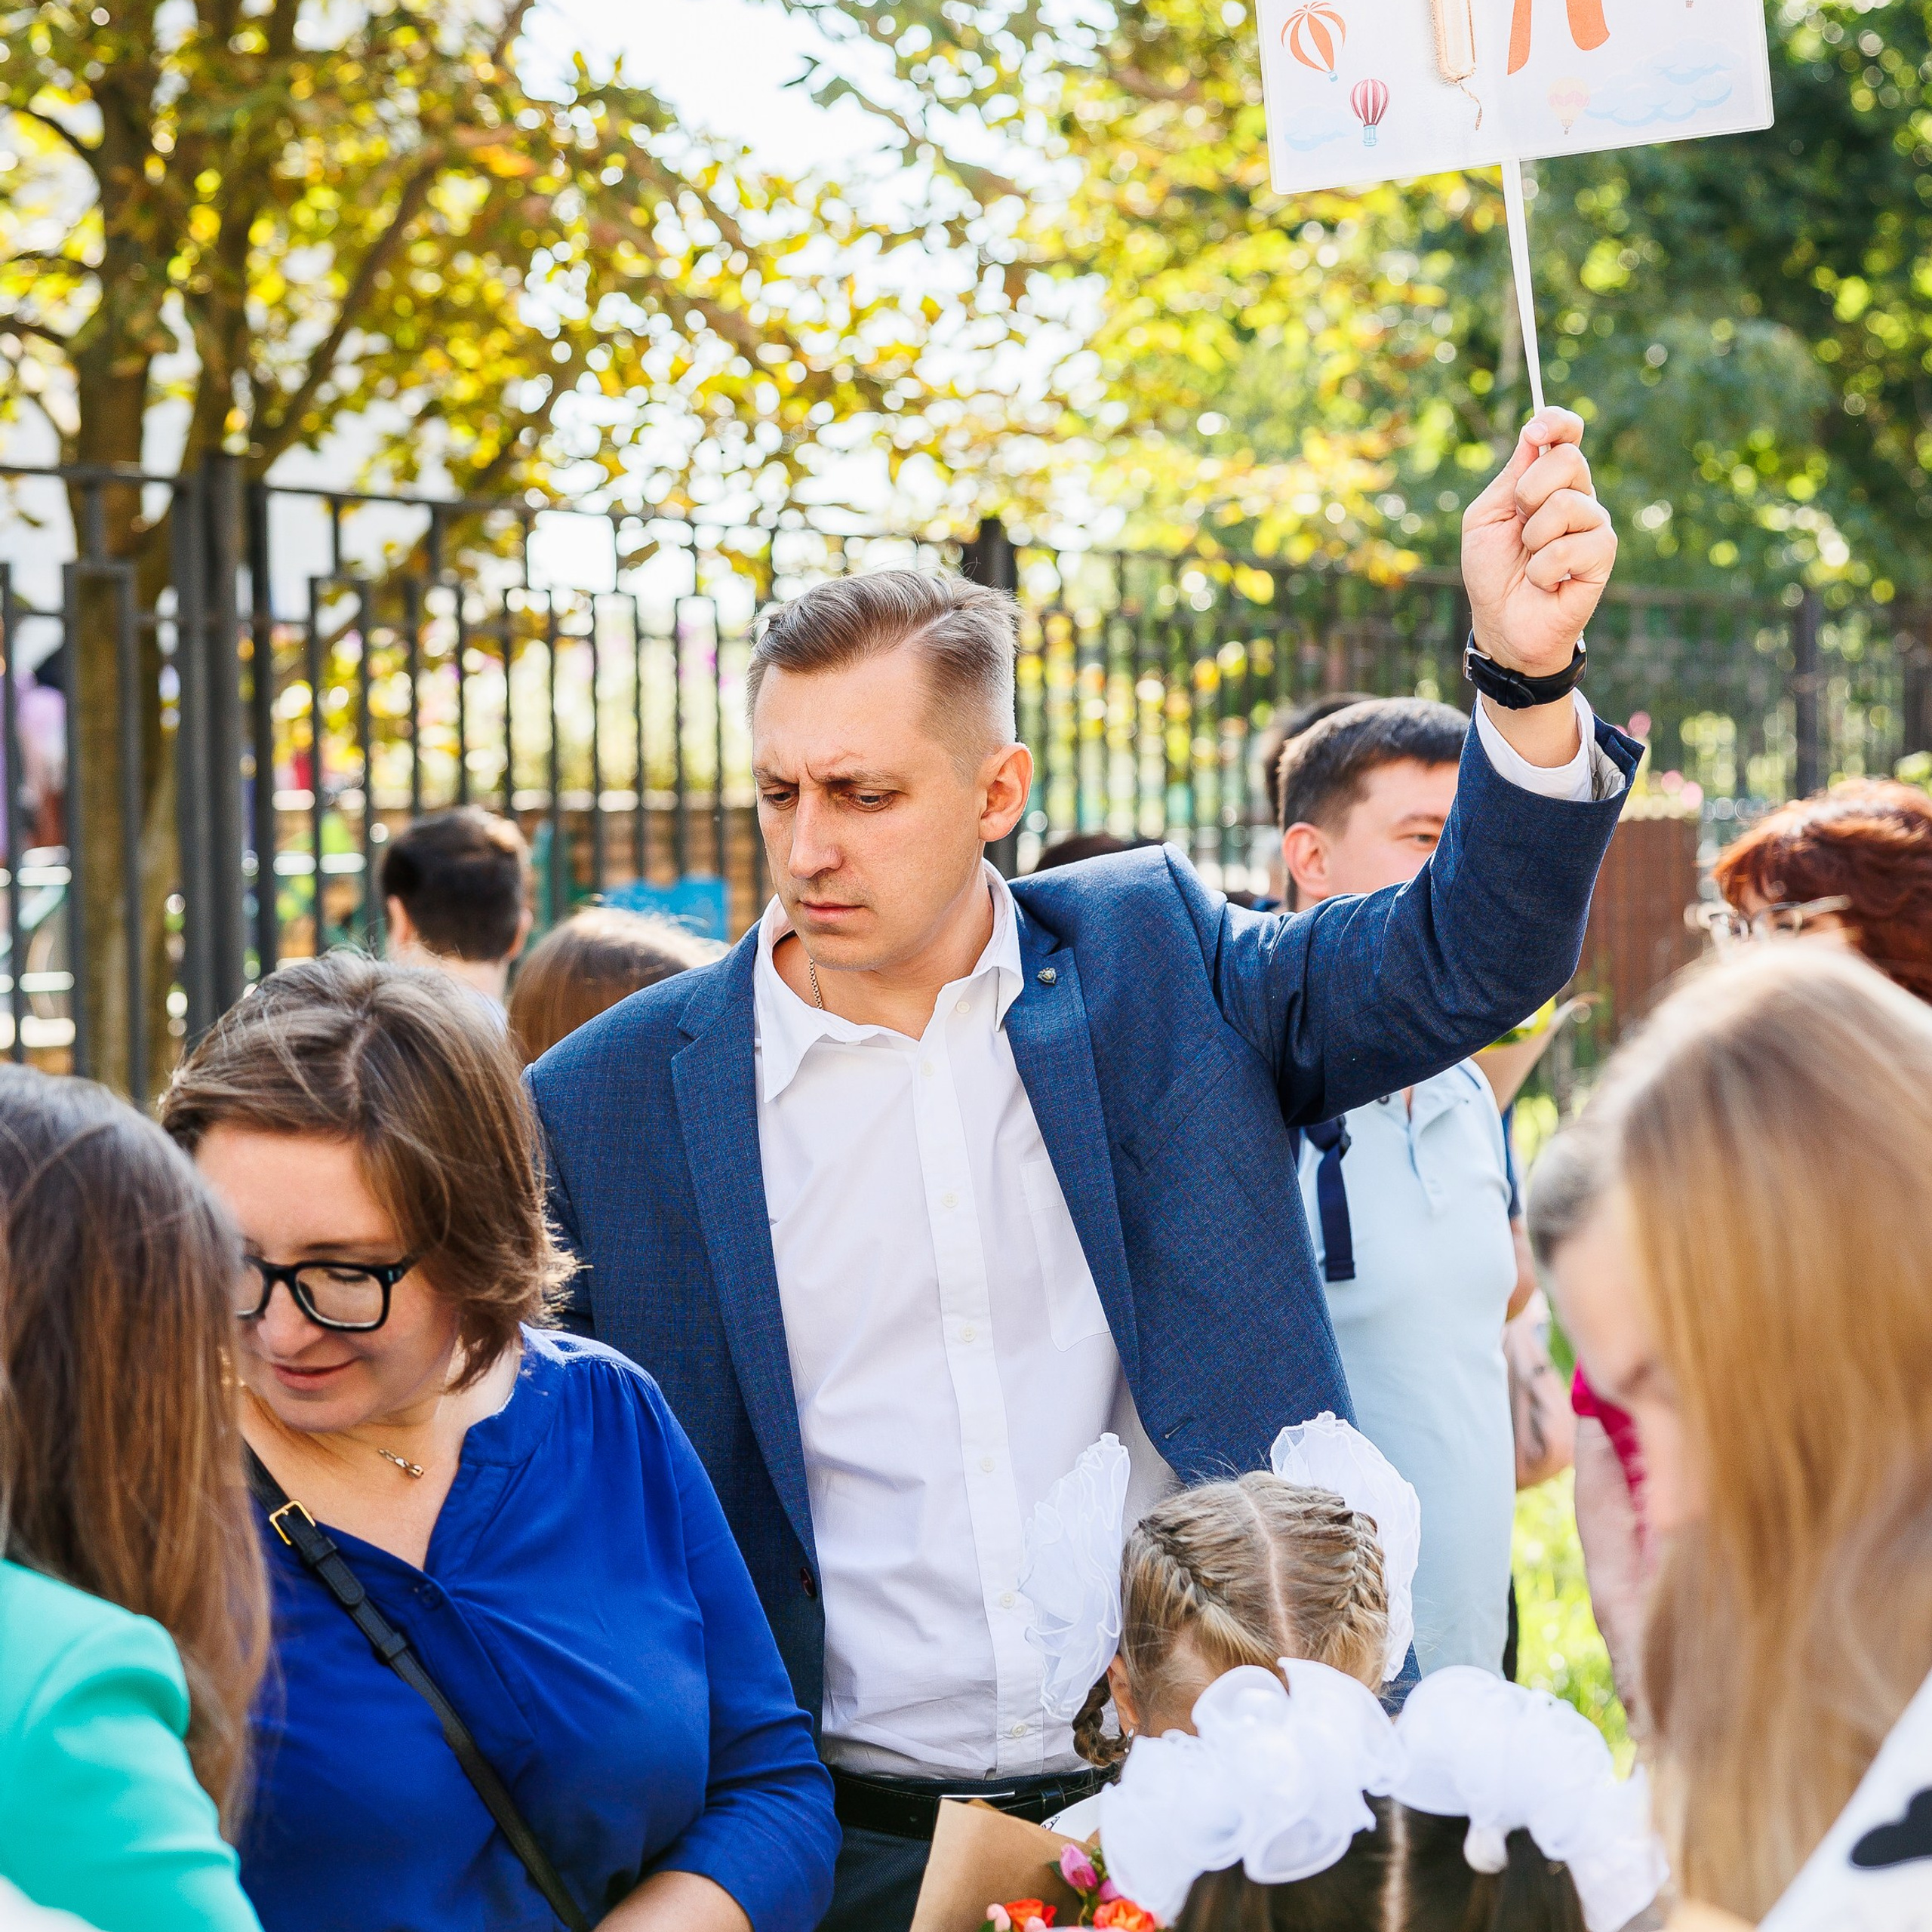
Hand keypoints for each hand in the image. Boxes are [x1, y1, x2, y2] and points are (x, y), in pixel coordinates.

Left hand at [1461, 408, 1615, 677]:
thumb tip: (1533, 432)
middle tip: (1519, 524)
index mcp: (1548, 482)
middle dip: (1529, 492)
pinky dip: (1544, 568)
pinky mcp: (1603, 555)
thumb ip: (1509, 477)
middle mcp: (1576, 496)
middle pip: (1568, 459)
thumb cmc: (1491, 572)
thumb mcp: (1485, 518)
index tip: (1535, 431)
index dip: (1556, 423)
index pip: (1567, 435)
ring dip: (1533, 538)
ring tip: (1530, 560)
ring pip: (1566, 504)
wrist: (1501, 623)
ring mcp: (1593, 524)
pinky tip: (1545, 582)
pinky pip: (1571, 546)